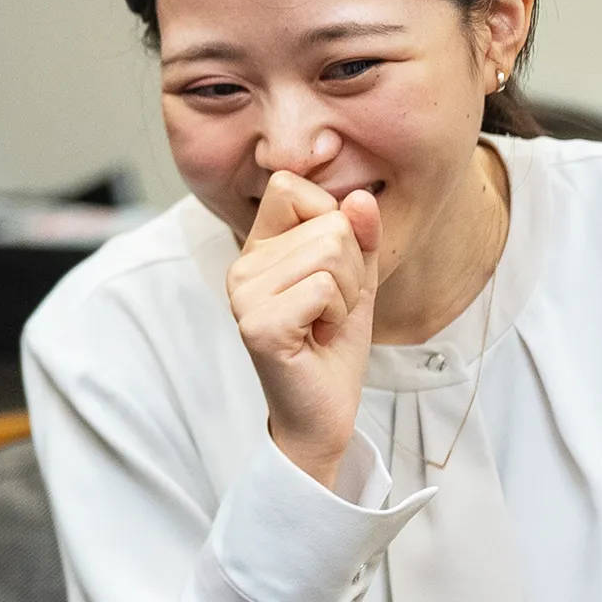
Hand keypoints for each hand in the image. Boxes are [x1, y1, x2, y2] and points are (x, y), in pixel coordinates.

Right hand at [228, 171, 380, 488]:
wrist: (323, 414)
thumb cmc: (333, 347)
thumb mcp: (356, 280)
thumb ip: (361, 236)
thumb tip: (360, 197)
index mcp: (257, 250)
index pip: (288, 186)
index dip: (330, 218)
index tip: (329, 268)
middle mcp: (241, 267)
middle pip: (327, 224)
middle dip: (351, 269)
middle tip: (331, 309)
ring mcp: (244, 296)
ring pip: (329, 252)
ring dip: (346, 294)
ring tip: (325, 323)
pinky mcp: (259, 324)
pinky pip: (322, 287)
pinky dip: (337, 314)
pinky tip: (320, 337)